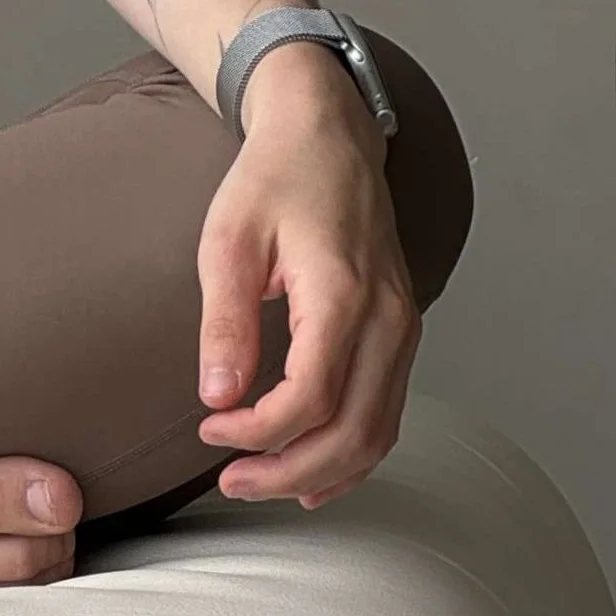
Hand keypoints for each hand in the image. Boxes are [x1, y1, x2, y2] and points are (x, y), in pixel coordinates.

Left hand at [192, 43, 419, 506]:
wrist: (327, 133)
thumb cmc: (276, 177)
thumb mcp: (230, 238)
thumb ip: (225, 319)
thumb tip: (216, 395)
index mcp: (344, 293)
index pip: (311, 397)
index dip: (259, 432)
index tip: (212, 429)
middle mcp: (388, 318)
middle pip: (353, 432)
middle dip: (289, 471)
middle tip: (233, 480)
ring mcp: (403, 327)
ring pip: (379, 433)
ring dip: (323, 471)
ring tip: (263, 482)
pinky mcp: (401, 331)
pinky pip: (388, 412)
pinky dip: (355, 452)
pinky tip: (316, 469)